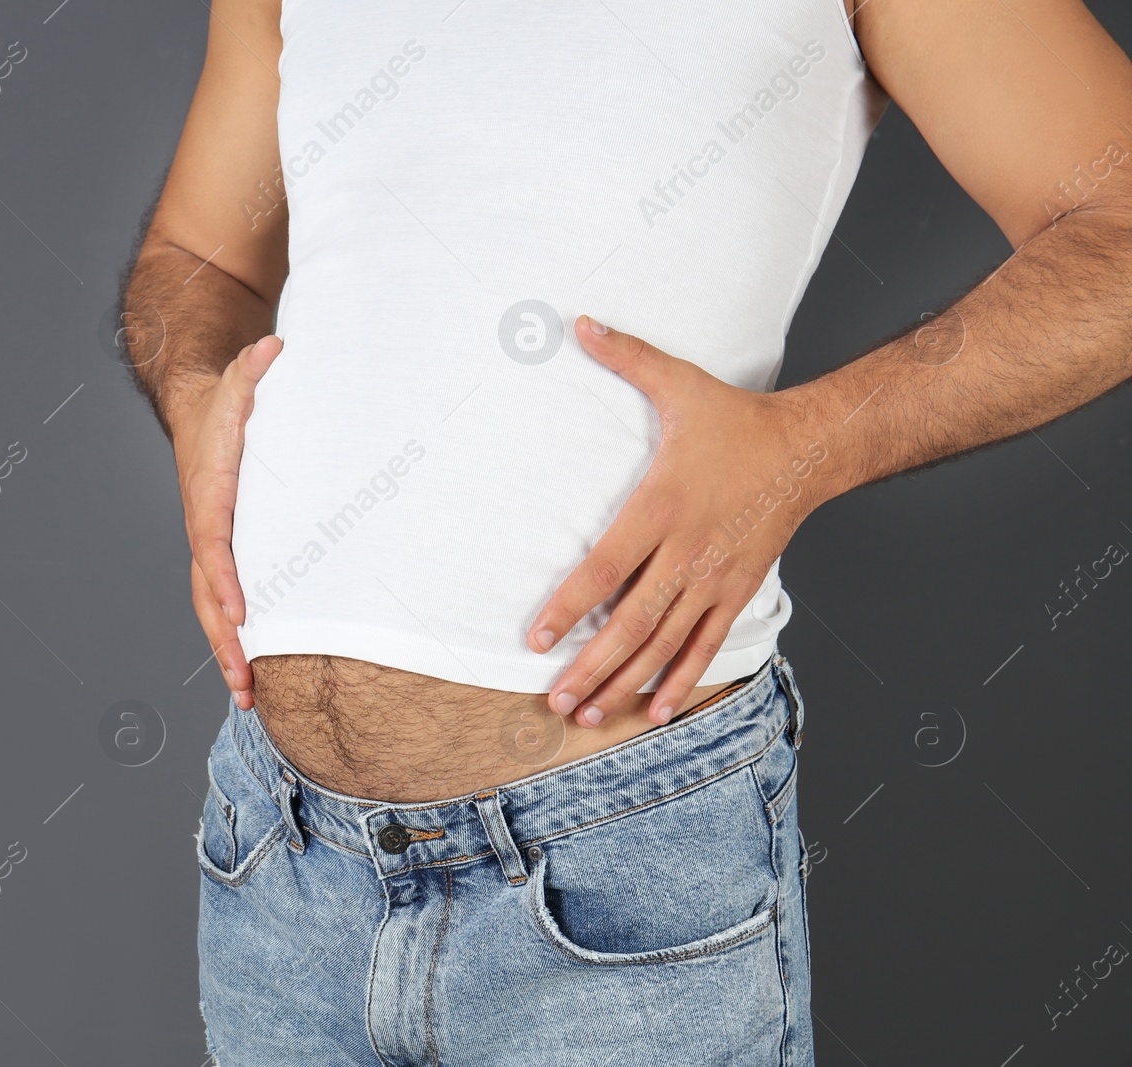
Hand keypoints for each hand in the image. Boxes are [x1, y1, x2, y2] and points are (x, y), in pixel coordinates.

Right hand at [173, 334, 283, 709]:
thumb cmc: (228, 404)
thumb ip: (254, 367)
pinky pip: (227, 602)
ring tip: (248, 696)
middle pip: (207, 592)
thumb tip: (273, 346)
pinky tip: (256, 674)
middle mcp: (206, 528)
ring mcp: (213, 547)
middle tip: (244, 681)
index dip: (224, 578)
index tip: (238, 611)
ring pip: (213, 607)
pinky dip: (237, 639)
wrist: (202, 412)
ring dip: (229, 652)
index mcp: (210, 495)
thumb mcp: (241, 379)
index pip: (214, 542)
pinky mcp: (227, 555)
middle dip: (224, 638)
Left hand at [527, 316, 828, 727]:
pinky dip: (680, 679)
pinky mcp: (738, 589)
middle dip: (592, 666)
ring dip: (626, 682)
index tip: (537, 639)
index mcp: (663, 505)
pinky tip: (654, 710)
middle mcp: (688, 550)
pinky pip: (705, 643)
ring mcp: (715, 576)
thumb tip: (579, 322)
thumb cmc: (735, 419)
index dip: (571, 606)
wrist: (810, 448)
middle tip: (554, 702)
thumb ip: (626, 356)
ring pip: (665, 641)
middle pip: (632, 621)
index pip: (607, 568)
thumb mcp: (680, 382)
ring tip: (588, 715)